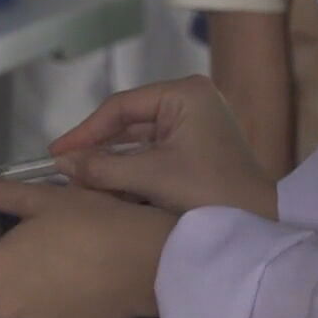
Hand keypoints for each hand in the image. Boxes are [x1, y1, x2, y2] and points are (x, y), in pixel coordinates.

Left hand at [0, 175, 176, 317]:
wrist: (144, 262)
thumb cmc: (88, 223)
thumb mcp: (41, 199)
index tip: (2, 230)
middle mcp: (2, 309)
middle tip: (23, 251)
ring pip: (13, 312)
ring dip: (19, 295)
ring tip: (49, 272)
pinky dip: (49, 311)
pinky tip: (72, 291)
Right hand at [51, 76, 279, 218]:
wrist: (261, 225)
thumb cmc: (210, 193)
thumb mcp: (151, 177)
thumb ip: (102, 167)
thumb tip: (60, 163)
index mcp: (185, 93)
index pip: (121, 107)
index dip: (85, 131)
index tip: (56, 153)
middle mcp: (190, 100)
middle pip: (128, 122)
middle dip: (98, 148)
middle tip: (64, 169)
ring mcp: (194, 123)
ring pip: (138, 140)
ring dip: (112, 162)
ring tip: (79, 180)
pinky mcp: (195, 147)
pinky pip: (152, 153)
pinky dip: (130, 170)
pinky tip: (106, 185)